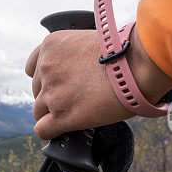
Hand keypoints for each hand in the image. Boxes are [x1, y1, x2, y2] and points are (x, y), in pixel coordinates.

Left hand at [24, 25, 171, 139]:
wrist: (138, 65)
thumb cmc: (124, 52)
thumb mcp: (87, 41)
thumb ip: (70, 55)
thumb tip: (72, 72)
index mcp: (50, 46)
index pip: (33, 69)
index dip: (47, 79)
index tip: (60, 83)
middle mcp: (46, 67)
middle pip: (37, 90)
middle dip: (54, 95)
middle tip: (76, 97)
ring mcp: (52, 92)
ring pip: (39, 111)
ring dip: (55, 113)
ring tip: (78, 110)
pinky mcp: (61, 115)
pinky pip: (43, 130)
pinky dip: (52, 130)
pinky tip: (65, 127)